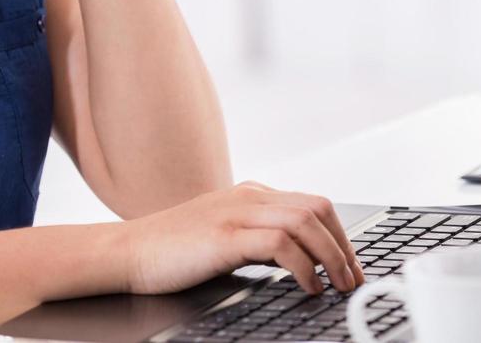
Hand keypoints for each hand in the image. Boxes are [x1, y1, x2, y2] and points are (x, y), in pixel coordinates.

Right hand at [117, 180, 367, 296]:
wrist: (127, 252)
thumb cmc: (171, 250)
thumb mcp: (222, 234)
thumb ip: (255, 236)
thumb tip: (295, 259)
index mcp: (250, 194)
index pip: (311, 204)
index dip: (338, 235)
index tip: (349, 264)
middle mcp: (249, 197)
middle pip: (317, 209)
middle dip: (343, 246)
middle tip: (353, 278)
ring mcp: (237, 213)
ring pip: (306, 222)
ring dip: (331, 256)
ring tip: (338, 284)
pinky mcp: (226, 236)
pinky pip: (281, 243)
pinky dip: (303, 265)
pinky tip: (307, 285)